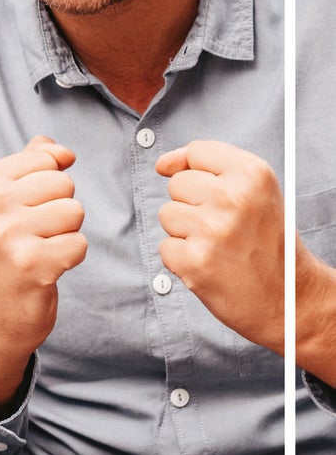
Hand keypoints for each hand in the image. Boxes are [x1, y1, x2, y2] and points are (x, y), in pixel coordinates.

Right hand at [0, 136, 85, 410]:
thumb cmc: (5, 251)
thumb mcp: (4, 201)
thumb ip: (30, 165)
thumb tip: (61, 149)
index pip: (45, 157)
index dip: (48, 185)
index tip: (26, 209)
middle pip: (63, 182)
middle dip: (60, 208)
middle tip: (34, 234)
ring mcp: (8, 233)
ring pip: (74, 211)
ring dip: (67, 233)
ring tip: (40, 248)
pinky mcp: (32, 263)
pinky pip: (79, 243)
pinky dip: (70, 257)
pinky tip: (46, 268)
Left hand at [156, 140, 283, 352]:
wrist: (293, 302)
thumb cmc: (268, 243)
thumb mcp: (256, 192)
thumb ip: (209, 165)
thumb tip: (161, 164)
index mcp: (252, 174)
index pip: (197, 151)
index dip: (200, 173)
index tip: (215, 194)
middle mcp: (233, 198)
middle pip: (177, 184)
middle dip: (194, 206)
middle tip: (226, 229)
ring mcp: (213, 230)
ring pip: (167, 214)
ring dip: (186, 233)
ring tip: (219, 248)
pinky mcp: (196, 261)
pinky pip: (165, 248)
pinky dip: (183, 261)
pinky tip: (212, 267)